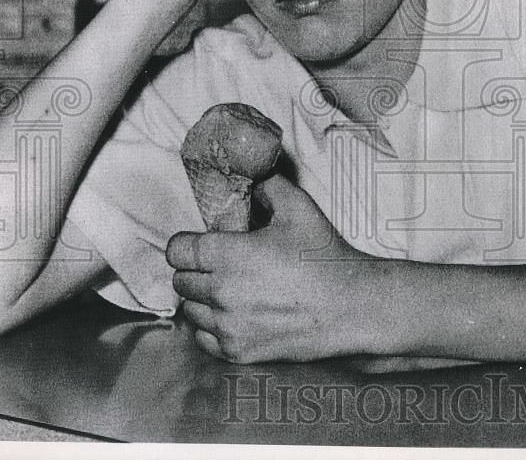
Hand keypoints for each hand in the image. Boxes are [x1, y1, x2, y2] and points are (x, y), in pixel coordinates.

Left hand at [166, 177, 383, 363]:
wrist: (348, 305)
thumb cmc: (323, 256)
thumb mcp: (298, 208)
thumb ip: (267, 185)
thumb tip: (250, 175)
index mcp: (227, 254)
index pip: (176, 250)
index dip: (187, 244)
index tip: (203, 244)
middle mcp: (219, 291)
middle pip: (181, 279)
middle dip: (197, 269)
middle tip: (223, 264)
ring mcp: (226, 325)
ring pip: (191, 309)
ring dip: (204, 298)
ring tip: (231, 289)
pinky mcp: (237, 350)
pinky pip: (203, 338)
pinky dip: (212, 326)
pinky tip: (234, 314)